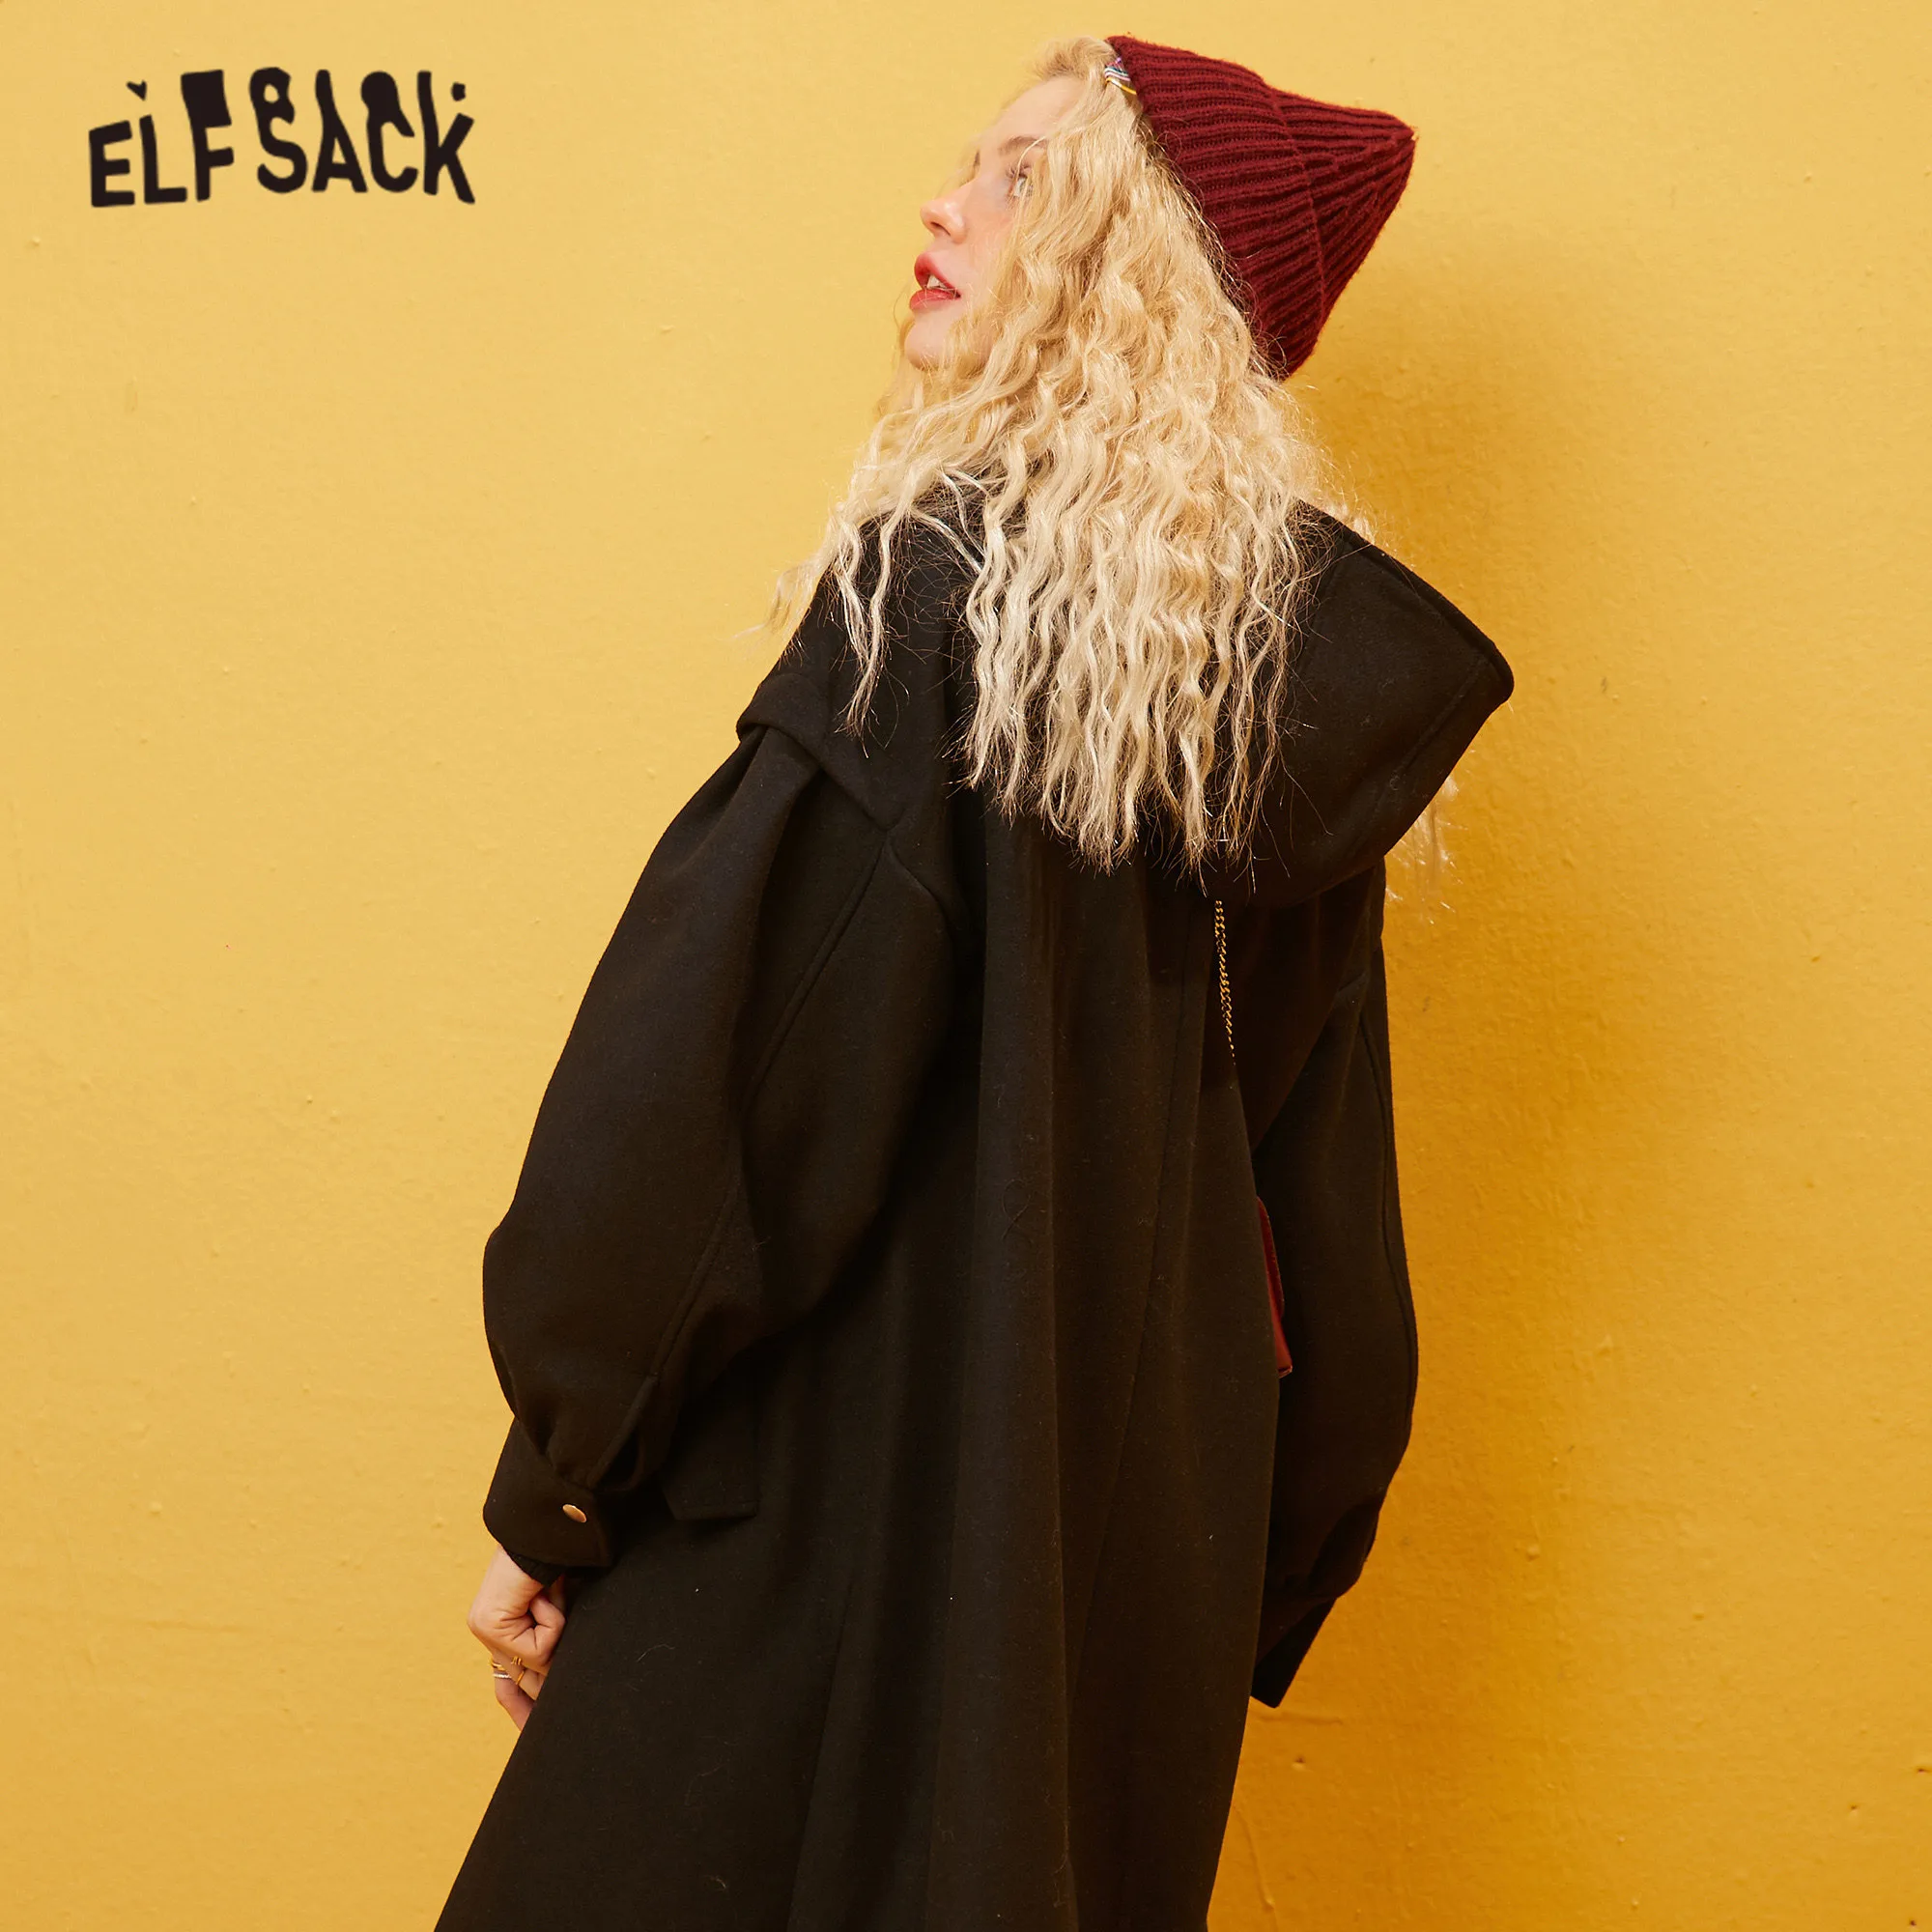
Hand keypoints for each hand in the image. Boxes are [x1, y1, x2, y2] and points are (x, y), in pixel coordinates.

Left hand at [466, 1544, 567, 1729]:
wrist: (544, 1533)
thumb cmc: (558, 1563)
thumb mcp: (559, 1612)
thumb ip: (555, 1644)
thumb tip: (556, 1682)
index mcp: (505, 1631)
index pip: (507, 1683)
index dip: (520, 1710)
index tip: (532, 1733)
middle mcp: (491, 1635)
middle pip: (524, 1681)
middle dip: (544, 1682)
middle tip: (548, 1659)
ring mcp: (487, 1632)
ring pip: (538, 1663)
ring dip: (556, 1629)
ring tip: (549, 1596)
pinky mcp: (491, 1625)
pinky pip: (538, 1646)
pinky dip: (552, 1620)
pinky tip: (542, 1593)